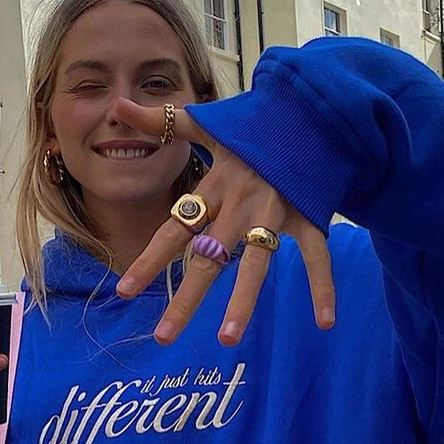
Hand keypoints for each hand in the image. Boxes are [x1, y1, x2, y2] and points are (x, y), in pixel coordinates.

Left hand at [113, 98, 335, 346]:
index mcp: (215, 187)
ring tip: (227, 339)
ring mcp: (277, 212)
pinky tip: (325, 322)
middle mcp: (241, 204)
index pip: (174, 230)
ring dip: (243, 302)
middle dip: (186, 298)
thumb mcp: (208, 121)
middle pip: (208, 258)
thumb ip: (162, 122)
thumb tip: (117, 106)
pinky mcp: (309, 215)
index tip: (125, 291)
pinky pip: (317, 256)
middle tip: (164, 336)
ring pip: (256, 263)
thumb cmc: (256, 122)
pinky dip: (324, 286)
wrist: (313, 105)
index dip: (150, 261)